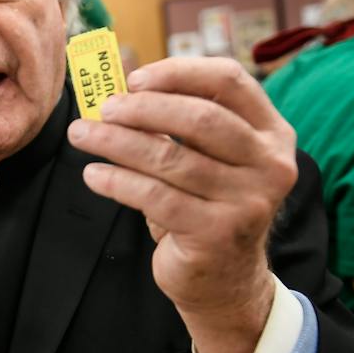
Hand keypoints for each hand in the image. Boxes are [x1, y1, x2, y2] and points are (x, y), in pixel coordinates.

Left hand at [68, 57, 297, 352]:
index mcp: (271, 133)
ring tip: (82, 136)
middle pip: (200, 117)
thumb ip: (176, 124)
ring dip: (116, 142)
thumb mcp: (204, 159)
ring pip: (171, 157)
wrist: (223, 279)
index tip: (134, 78)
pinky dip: (116, 181)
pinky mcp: (217, 232)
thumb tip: (117, 86)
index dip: (178, 72)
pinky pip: (154, 197)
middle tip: (102, 109)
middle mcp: (269, 163)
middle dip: (142, 108)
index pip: (229, 81)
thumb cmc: (204, 206)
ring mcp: (248, 200)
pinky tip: (93, 175)